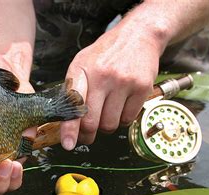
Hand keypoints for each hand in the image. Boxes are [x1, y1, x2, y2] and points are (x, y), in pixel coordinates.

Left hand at [60, 24, 162, 148]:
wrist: (139, 35)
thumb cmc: (105, 55)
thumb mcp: (82, 64)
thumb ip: (72, 90)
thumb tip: (66, 123)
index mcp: (82, 70)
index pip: (73, 105)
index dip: (70, 128)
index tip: (68, 144)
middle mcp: (102, 76)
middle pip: (92, 122)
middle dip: (88, 134)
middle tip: (87, 135)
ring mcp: (123, 82)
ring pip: (110, 124)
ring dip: (106, 125)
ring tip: (107, 110)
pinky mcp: (142, 88)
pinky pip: (128, 119)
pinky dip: (122, 119)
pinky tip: (121, 105)